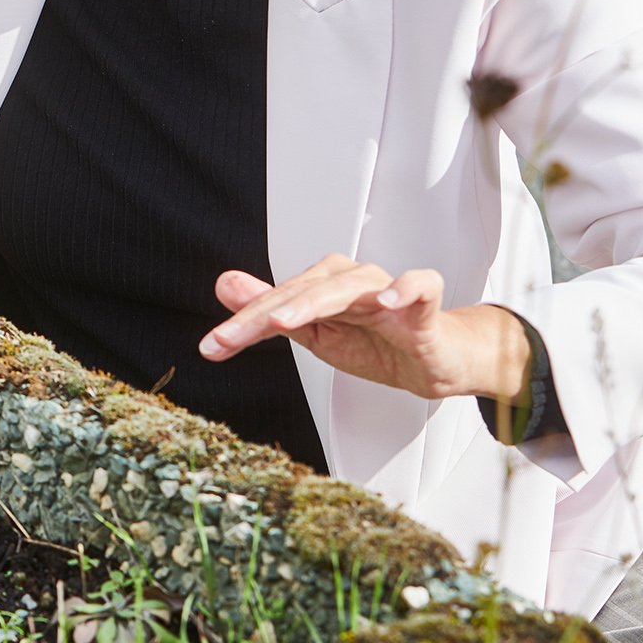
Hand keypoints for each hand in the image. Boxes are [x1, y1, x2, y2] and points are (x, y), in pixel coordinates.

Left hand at [197, 254, 526, 401]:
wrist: (430, 362)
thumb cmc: (374, 342)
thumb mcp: (315, 334)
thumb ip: (270, 312)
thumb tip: (224, 285)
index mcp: (321, 287)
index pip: (276, 302)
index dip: (242, 323)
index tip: (212, 347)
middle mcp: (349, 280)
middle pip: (304, 291)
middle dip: (266, 313)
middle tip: (235, 334)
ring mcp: (386, 289)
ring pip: (350, 284)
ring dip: (317, 299)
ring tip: (287, 319)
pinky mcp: (424, 304)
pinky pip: (420, 285)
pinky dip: (404, 289)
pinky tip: (385, 301)